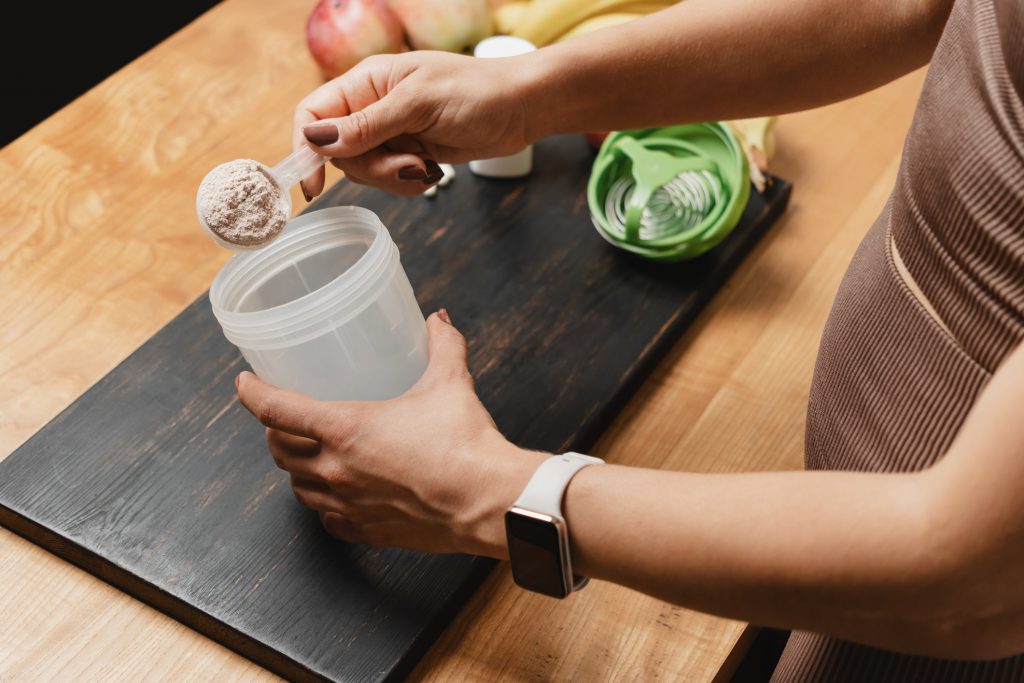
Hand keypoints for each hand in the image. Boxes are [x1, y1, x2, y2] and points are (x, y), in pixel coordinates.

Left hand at [236, 310, 545, 556]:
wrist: (489, 501)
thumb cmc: (466, 446)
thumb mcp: (450, 384)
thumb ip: (442, 346)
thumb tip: (439, 321)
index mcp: (345, 429)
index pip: (276, 409)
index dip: (252, 393)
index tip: (244, 382)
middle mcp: (337, 469)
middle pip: (280, 452)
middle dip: (274, 433)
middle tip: (281, 419)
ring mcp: (349, 504)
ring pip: (299, 489)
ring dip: (295, 470)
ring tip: (305, 456)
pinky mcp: (368, 530)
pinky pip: (329, 520)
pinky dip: (324, 506)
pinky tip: (336, 499)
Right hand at [293, 51, 536, 197]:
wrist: (521, 108)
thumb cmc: (476, 91)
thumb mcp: (418, 104)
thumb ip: (368, 125)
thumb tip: (318, 141)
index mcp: (366, 82)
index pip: (313, 114)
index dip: (306, 149)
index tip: (315, 184)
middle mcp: (372, 107)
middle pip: (338, 153)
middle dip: (369, 168)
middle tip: (408, 164)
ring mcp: (391, 132)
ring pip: (364, 170)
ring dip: (392, 178)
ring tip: (425, 165)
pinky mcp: (409, 152)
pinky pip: (389, 179)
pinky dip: (407, 182)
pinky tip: (432, 170)